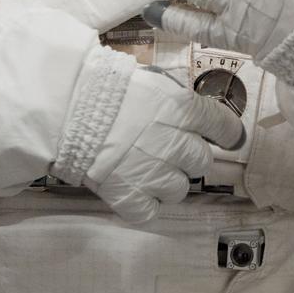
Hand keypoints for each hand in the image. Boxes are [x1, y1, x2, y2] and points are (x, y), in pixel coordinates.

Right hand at [56, 62, 243, 224]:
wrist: (66, 108)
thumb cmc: (105, 87)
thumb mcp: (150, 80)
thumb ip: (176, 99)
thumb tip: (192, 109)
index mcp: (182, 109)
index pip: (224, 127)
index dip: (227, 135)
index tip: (226, 139)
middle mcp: (175, 143)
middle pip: (201, 162)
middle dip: (188, 158)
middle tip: (167, 151)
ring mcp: (153, 173)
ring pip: (179, 190)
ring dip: (167, 182)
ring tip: (145, 169)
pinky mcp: (129, 197)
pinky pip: (151, 212)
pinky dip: (144, 205)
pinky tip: (132, 189)